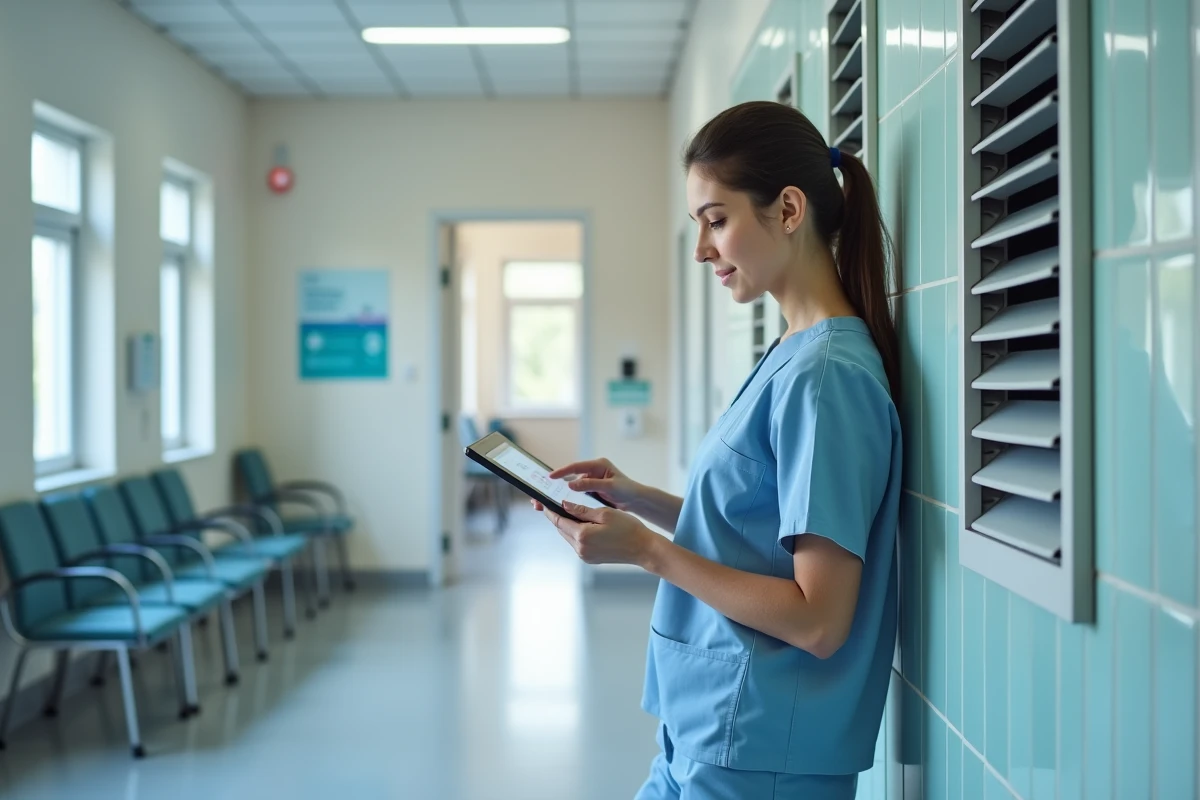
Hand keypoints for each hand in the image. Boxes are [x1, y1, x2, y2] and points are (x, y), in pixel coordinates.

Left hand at [532, 499, 655, 566]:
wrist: (643, 548)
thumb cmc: (628, 528)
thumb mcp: (604, 513)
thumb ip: (581, 509)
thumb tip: (564, 504)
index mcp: (582, 535)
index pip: (559, 521)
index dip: (550, 510)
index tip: (543, 502)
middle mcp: (580, 549)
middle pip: (561, 529)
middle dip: (557, 517)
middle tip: (554, 504)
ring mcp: (585, 556)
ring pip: (568, 536)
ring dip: (567, 525)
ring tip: (569, 511)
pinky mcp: (590, 559)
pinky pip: (577, 543)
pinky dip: (576, 533)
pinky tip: (581, 524)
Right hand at [548, 458, 642, 510]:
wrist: (637, 500)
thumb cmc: (627, 490)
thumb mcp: (610, 487)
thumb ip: (591, 484)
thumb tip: (571, 484)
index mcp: (598, 465)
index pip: (576, 466)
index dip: (562, 471)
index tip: (550, 477)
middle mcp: (593, 471)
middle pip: (570, 476)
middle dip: (555, 484)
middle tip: (541, 493)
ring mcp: (591, 480)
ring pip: (571, 486)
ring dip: (559, 494)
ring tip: (545, 502)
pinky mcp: (591, 490)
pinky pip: (576, 493)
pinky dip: (567, 499)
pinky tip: (558, 506)